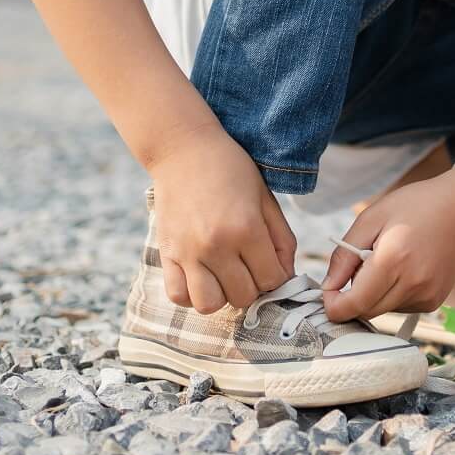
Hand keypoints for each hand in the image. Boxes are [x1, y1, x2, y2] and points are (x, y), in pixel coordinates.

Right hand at [148, 131, 296, 313]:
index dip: (277, 277)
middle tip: (248, 266)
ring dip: (222, 295)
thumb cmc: (231, 170)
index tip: (271, 264)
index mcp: (246, 229)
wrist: (183, 149)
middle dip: (252, 286)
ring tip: (224, 275)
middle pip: (243, 297)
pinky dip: (191, 294)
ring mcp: (188, 253)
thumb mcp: (266, 199)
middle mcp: (216, 246)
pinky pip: (179, 296)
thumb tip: (287, 275)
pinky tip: (201, 276)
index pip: (272, 280)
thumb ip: (282, 240)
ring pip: (210, 305)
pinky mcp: (167, 254)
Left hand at [319, 171, 454, 322]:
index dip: (333, 304)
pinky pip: (400, 308)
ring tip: (386, 262)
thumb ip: (344, 255)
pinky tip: (403, 269)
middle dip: (352, 297)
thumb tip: (327, 286)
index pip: (353, 305)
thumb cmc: (415, 205)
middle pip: (365, 312)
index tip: (328, 290)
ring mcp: (427, 296)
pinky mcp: (434, 301)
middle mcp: (412, 284)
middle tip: (359, 265)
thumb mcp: (372, 218)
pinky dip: (392, 295)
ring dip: (373, 295)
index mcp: (393, 260)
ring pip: (381, 311)